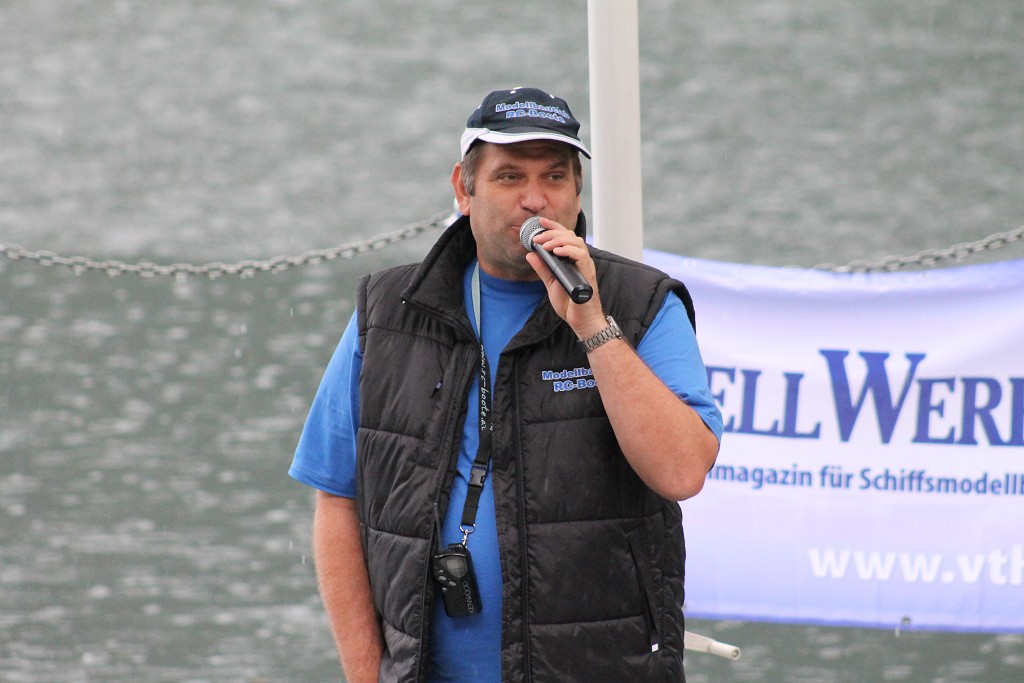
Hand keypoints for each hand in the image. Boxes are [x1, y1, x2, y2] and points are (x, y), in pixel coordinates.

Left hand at [524, 218, 607, 338]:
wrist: (581, 321)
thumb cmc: (570, 304)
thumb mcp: (551, 283)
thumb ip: (542, 268)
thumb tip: (530, 254)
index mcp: (573, 260)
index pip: (565, 237)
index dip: (554, 227)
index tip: (540, 222)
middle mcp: (581, 260)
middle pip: (570, 236)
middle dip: (552, 233)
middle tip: (537, 237)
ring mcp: (585, 266)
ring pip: (576, 242)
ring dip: (559, 240)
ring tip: (545, 245)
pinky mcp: (587, 274)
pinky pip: (581, 255)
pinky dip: (568, 250)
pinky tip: (556, 251)